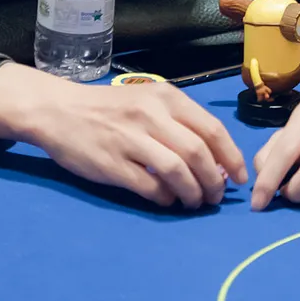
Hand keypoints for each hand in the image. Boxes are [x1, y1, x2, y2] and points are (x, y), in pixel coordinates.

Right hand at [27, 71, 248, 208]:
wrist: (59, 111)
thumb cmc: (111, 108)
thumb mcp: (149, 100)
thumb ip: (180, 123)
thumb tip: (216, 159)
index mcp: (166, 98)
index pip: (211, 129)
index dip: (232, 157)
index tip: (239, 178)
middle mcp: (151, 115)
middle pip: (198, 153)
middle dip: (214, 181)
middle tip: (216, 197)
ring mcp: (130, 139)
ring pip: (177, 171)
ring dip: (193, 193)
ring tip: (195, 202)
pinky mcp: (112, 164)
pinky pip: (149, 186)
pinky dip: (165, 198)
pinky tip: (167, 200)